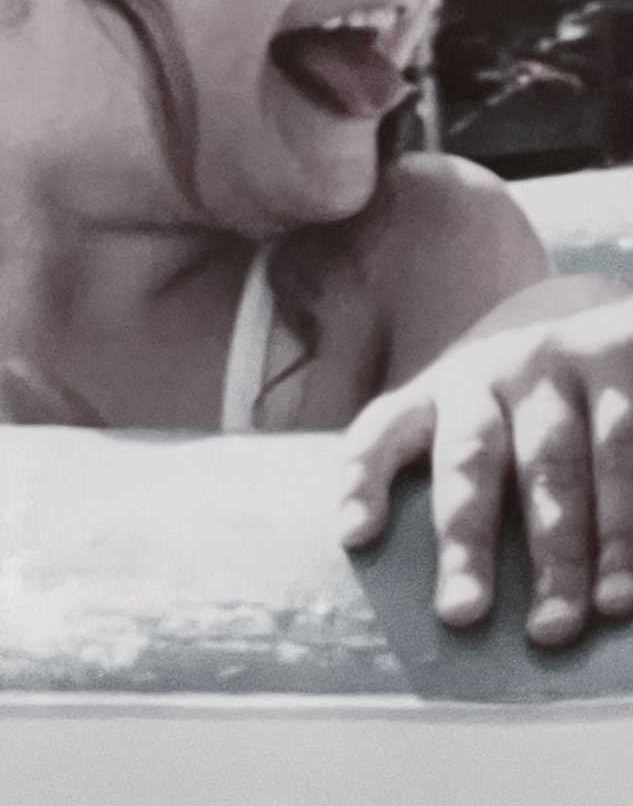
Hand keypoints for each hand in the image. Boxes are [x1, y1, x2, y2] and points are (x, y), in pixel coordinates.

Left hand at [337, 292, 632, 648]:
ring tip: (560, 624)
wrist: (622, 335)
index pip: (387, 425)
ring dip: (565, 550)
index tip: (353, 537)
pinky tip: (624, 594)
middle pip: (471, 456)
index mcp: (447, 388)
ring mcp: (563, 365)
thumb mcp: (493, 422)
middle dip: (465, 537)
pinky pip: (626, 452)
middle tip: (461, 614)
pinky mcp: (623, 362)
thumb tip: (446, 612)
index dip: (363, 476)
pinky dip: (626, 531)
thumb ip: (463, 485)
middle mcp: (497, 368)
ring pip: (556, 463)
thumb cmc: (540, 412)